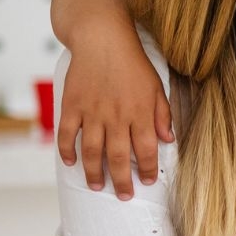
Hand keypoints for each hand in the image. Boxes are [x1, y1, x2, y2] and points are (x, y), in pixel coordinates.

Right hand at [57, 38, 172, 199]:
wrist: (102, 39)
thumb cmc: (133, 63)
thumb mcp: (157, 87)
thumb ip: (163, 114)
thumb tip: (169, 140)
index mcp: (141, 113)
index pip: (146, 150)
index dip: (146, 169)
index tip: (146, 182)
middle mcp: (117, 116)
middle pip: (118, 157)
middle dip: (121, 181)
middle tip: (122, 196)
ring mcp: (92, 112)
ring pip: (92, 151)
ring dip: (94, 172)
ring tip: (97, 186)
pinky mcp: (72, 105)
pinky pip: (67, 134)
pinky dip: (67, 151)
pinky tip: (71, 162)